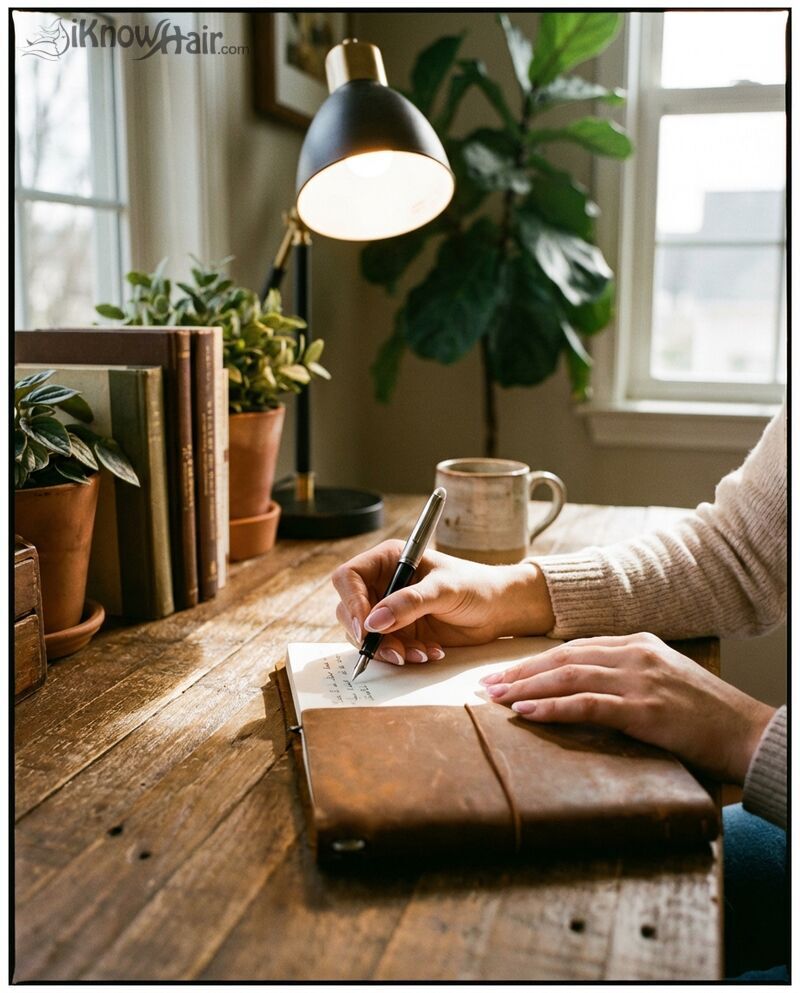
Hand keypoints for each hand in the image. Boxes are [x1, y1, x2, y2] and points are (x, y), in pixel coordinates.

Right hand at [331, 540, 554, 664]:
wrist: (498, 609)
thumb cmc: (475, 586)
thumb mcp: (444, 589)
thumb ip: (409, 603)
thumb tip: (373, 622)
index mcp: (388, 560)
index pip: (348, 578)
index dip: (352, 602)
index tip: (367, 628)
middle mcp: (383, 584)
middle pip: (350, 610)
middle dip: (370, 635)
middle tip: (395, 650)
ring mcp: (390, 609)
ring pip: (366, 635)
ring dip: (389, 649)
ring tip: (419, 653)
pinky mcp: (400, 631)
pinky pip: (386, 648)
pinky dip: (404, 655)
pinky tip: (429, 653)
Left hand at [480, 632, 774, 783]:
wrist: (747, 732)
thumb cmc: (706, 713)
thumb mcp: (664, 678)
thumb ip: (627, 674)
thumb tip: (584, 687)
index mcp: (637, 643)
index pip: (574, 648)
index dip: (535, 661)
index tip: (506, 674)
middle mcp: (634, 654)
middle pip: (563, 657)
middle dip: (521, 671)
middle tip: (486, 685)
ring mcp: (638, 679)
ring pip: (568, 676)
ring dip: (527, 688)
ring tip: (496, 699)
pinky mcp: (642, 709)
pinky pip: (586, 704)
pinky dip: (551, 708)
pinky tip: (526, 713)